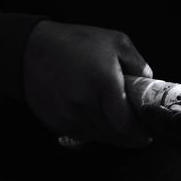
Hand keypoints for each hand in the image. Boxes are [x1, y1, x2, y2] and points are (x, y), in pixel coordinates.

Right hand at [22, 21, 152, 147]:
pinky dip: (93, 130)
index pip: (126, 124)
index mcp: (105, 84)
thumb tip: (149, 85)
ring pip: (98, 137)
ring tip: (118, 123)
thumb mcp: (116, 42)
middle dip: (129, 137)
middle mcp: (85, 104)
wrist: (30, 50)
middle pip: (114, 136)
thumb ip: (138, 65)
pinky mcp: (55, 122)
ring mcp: (68, 116)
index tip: (148, 132)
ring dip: (112, 135)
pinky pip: (81, 134)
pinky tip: (97, 117)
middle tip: (138, 131)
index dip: (139, 133)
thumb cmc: (76, 43)